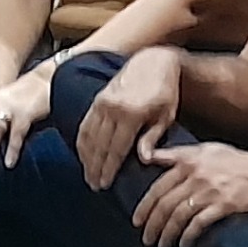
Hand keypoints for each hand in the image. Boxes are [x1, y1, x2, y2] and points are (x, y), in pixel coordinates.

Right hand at [75, 47, 186, 189]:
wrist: (153, 61)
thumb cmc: (165, 91)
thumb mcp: (165, 116)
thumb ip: (152, 138)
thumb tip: (143, 160)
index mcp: (132, 113)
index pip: (116, 149)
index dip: (109, 169)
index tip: (104, 184)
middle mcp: (113, 108)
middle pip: (100, 145)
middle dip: (95, 167)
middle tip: (94, 185)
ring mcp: (103, 102)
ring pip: (89, 136)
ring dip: (87, 157)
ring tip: (87, 174)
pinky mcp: (98, 98)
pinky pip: (86, 123)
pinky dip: (82, 141)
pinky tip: (83, 153)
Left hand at [129, 138, 247, 246]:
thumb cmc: (236, 161)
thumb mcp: (203, 150)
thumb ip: (175, 154)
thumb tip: (149, 157)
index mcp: (187, 161)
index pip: (158, 187)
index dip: (145, 206)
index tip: (137, 220)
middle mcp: (195, 176)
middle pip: (165, 204)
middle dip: (153, 225)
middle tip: (147, 238)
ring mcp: (209, 191)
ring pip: (178, 216)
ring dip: (167, 234)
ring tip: (163, 244)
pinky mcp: (223, 205)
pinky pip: (198, 224)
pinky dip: (188, 236)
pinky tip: (184, 244)